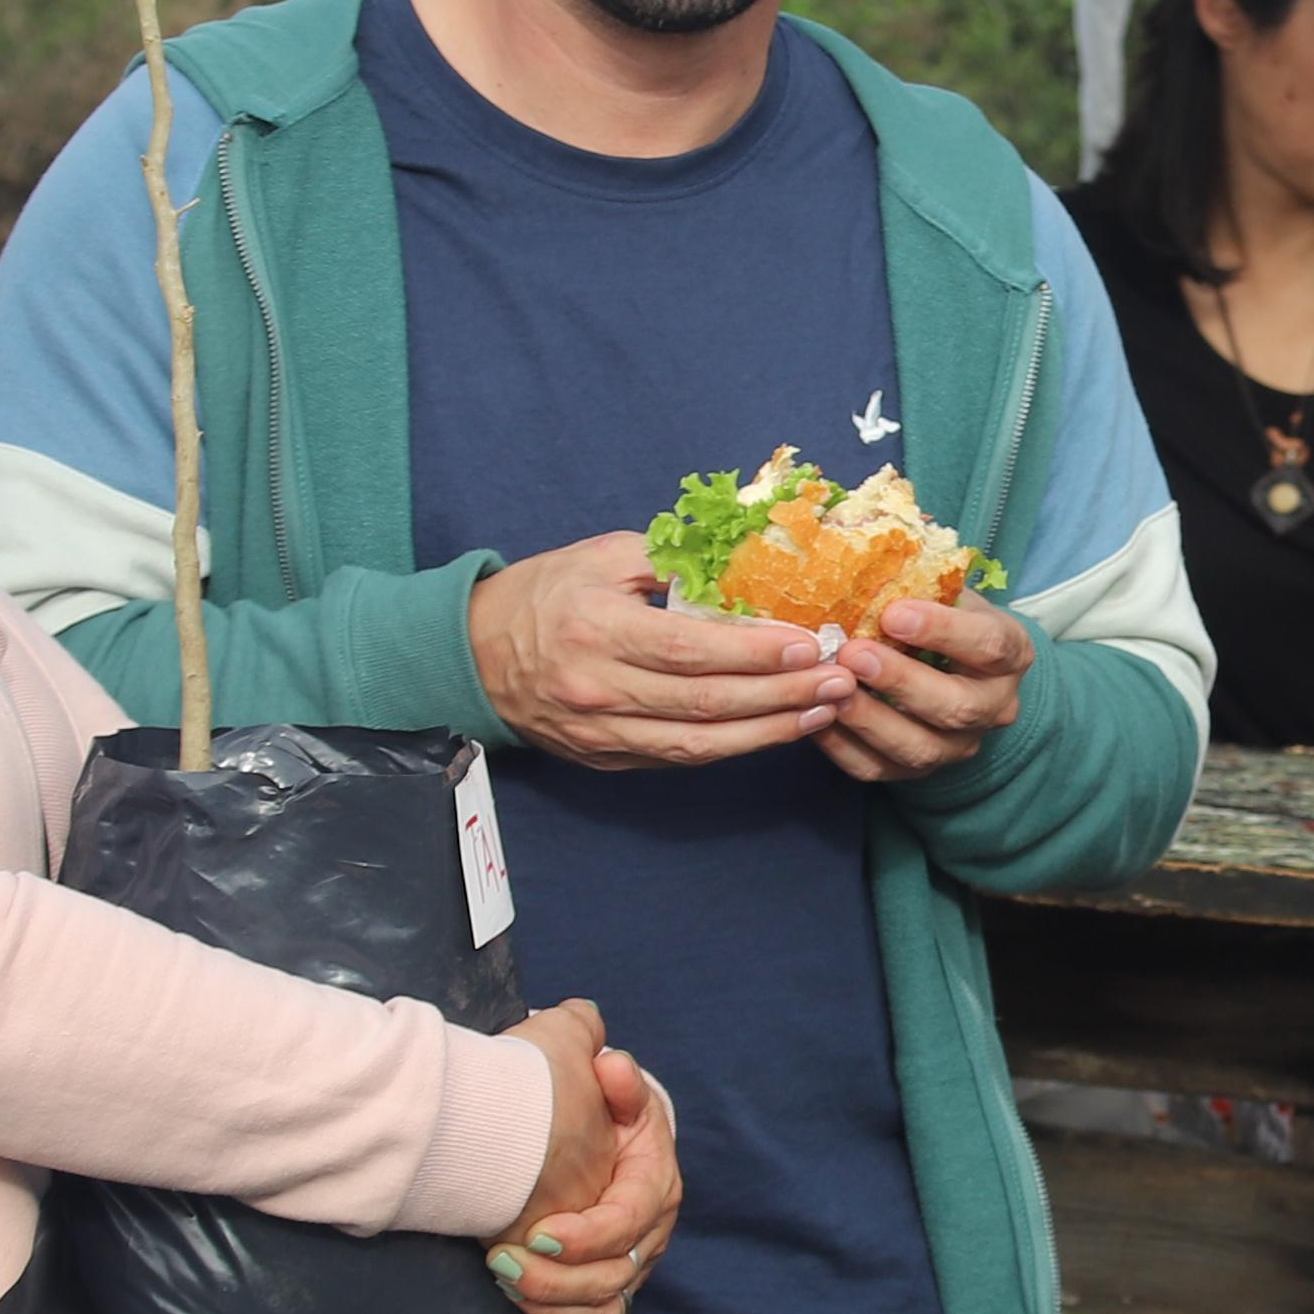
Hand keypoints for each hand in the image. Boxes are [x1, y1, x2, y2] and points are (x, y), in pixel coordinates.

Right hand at [471, 535, 849, 771]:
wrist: (473, 656)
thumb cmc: (544, 595)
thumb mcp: (600, 556)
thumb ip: (670, 560)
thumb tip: (745, 559)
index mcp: (596, 630)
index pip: (689, 649)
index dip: (754, 653)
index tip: (808, 643)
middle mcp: (598, 690)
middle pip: (705, 704)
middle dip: (781, 695)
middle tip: (839, 680)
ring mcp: (602, 733)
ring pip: (699, 744)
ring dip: (769, 731)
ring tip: (824, 710)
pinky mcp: (607, 758)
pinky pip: (680, 757)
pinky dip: (734, 746)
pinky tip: (776, 728)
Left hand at [491, 1018, 677, 1313]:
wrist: (577, 1122)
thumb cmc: (584, 1095)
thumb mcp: (595, 1066)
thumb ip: (602, 1059)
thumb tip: (609, 1063)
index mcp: (654, 1179)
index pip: (632, 1219)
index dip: (589, 1235)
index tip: (537, 1233)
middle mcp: (650, 1228)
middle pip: (617, 1272)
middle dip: (559, 1276)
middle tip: (502, 1261)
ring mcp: (629, 1259)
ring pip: (606, 1305)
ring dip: (555, 1302)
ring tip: (505, 1283)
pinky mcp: (604, 1282)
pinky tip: (522, 1310)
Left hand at [815, 586, 1029, 784]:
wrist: (954, 671)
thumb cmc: (944, 619)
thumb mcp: (947, 593)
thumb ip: (919, 580)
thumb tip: (865, 557)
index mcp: (1010, 655)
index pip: (989, 645)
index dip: (943, 630)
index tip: (893, 612)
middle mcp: (993, 708)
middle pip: (957, 707)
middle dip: (902, 682)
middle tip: (854, 653)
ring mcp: (957, 747)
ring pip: (919, 748)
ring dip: (870, 719)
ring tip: (831, 687)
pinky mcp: (916, 771)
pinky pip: (878, 769)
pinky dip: (843, 745)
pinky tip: (816, 714)